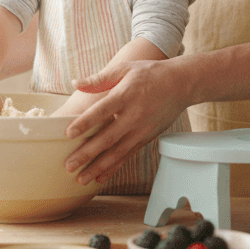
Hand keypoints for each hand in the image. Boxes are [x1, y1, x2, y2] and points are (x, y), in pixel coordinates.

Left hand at [63, 58, 188, 184]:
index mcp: (125, 95)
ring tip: (81, 179)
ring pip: (117, 152)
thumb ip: (99, 78)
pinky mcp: (146, 138)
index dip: (85, 122)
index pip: (102, 110)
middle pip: (108, 137)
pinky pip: (127, 155)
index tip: (68, 133)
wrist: (181, 84)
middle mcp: (133, 115)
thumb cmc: (149, 74)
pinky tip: (100, 178)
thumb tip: (75, 83)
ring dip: (98, 167)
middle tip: (69, 165)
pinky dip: (113, 168)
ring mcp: (141, 130)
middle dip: (87, 153)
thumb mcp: (125, 69)